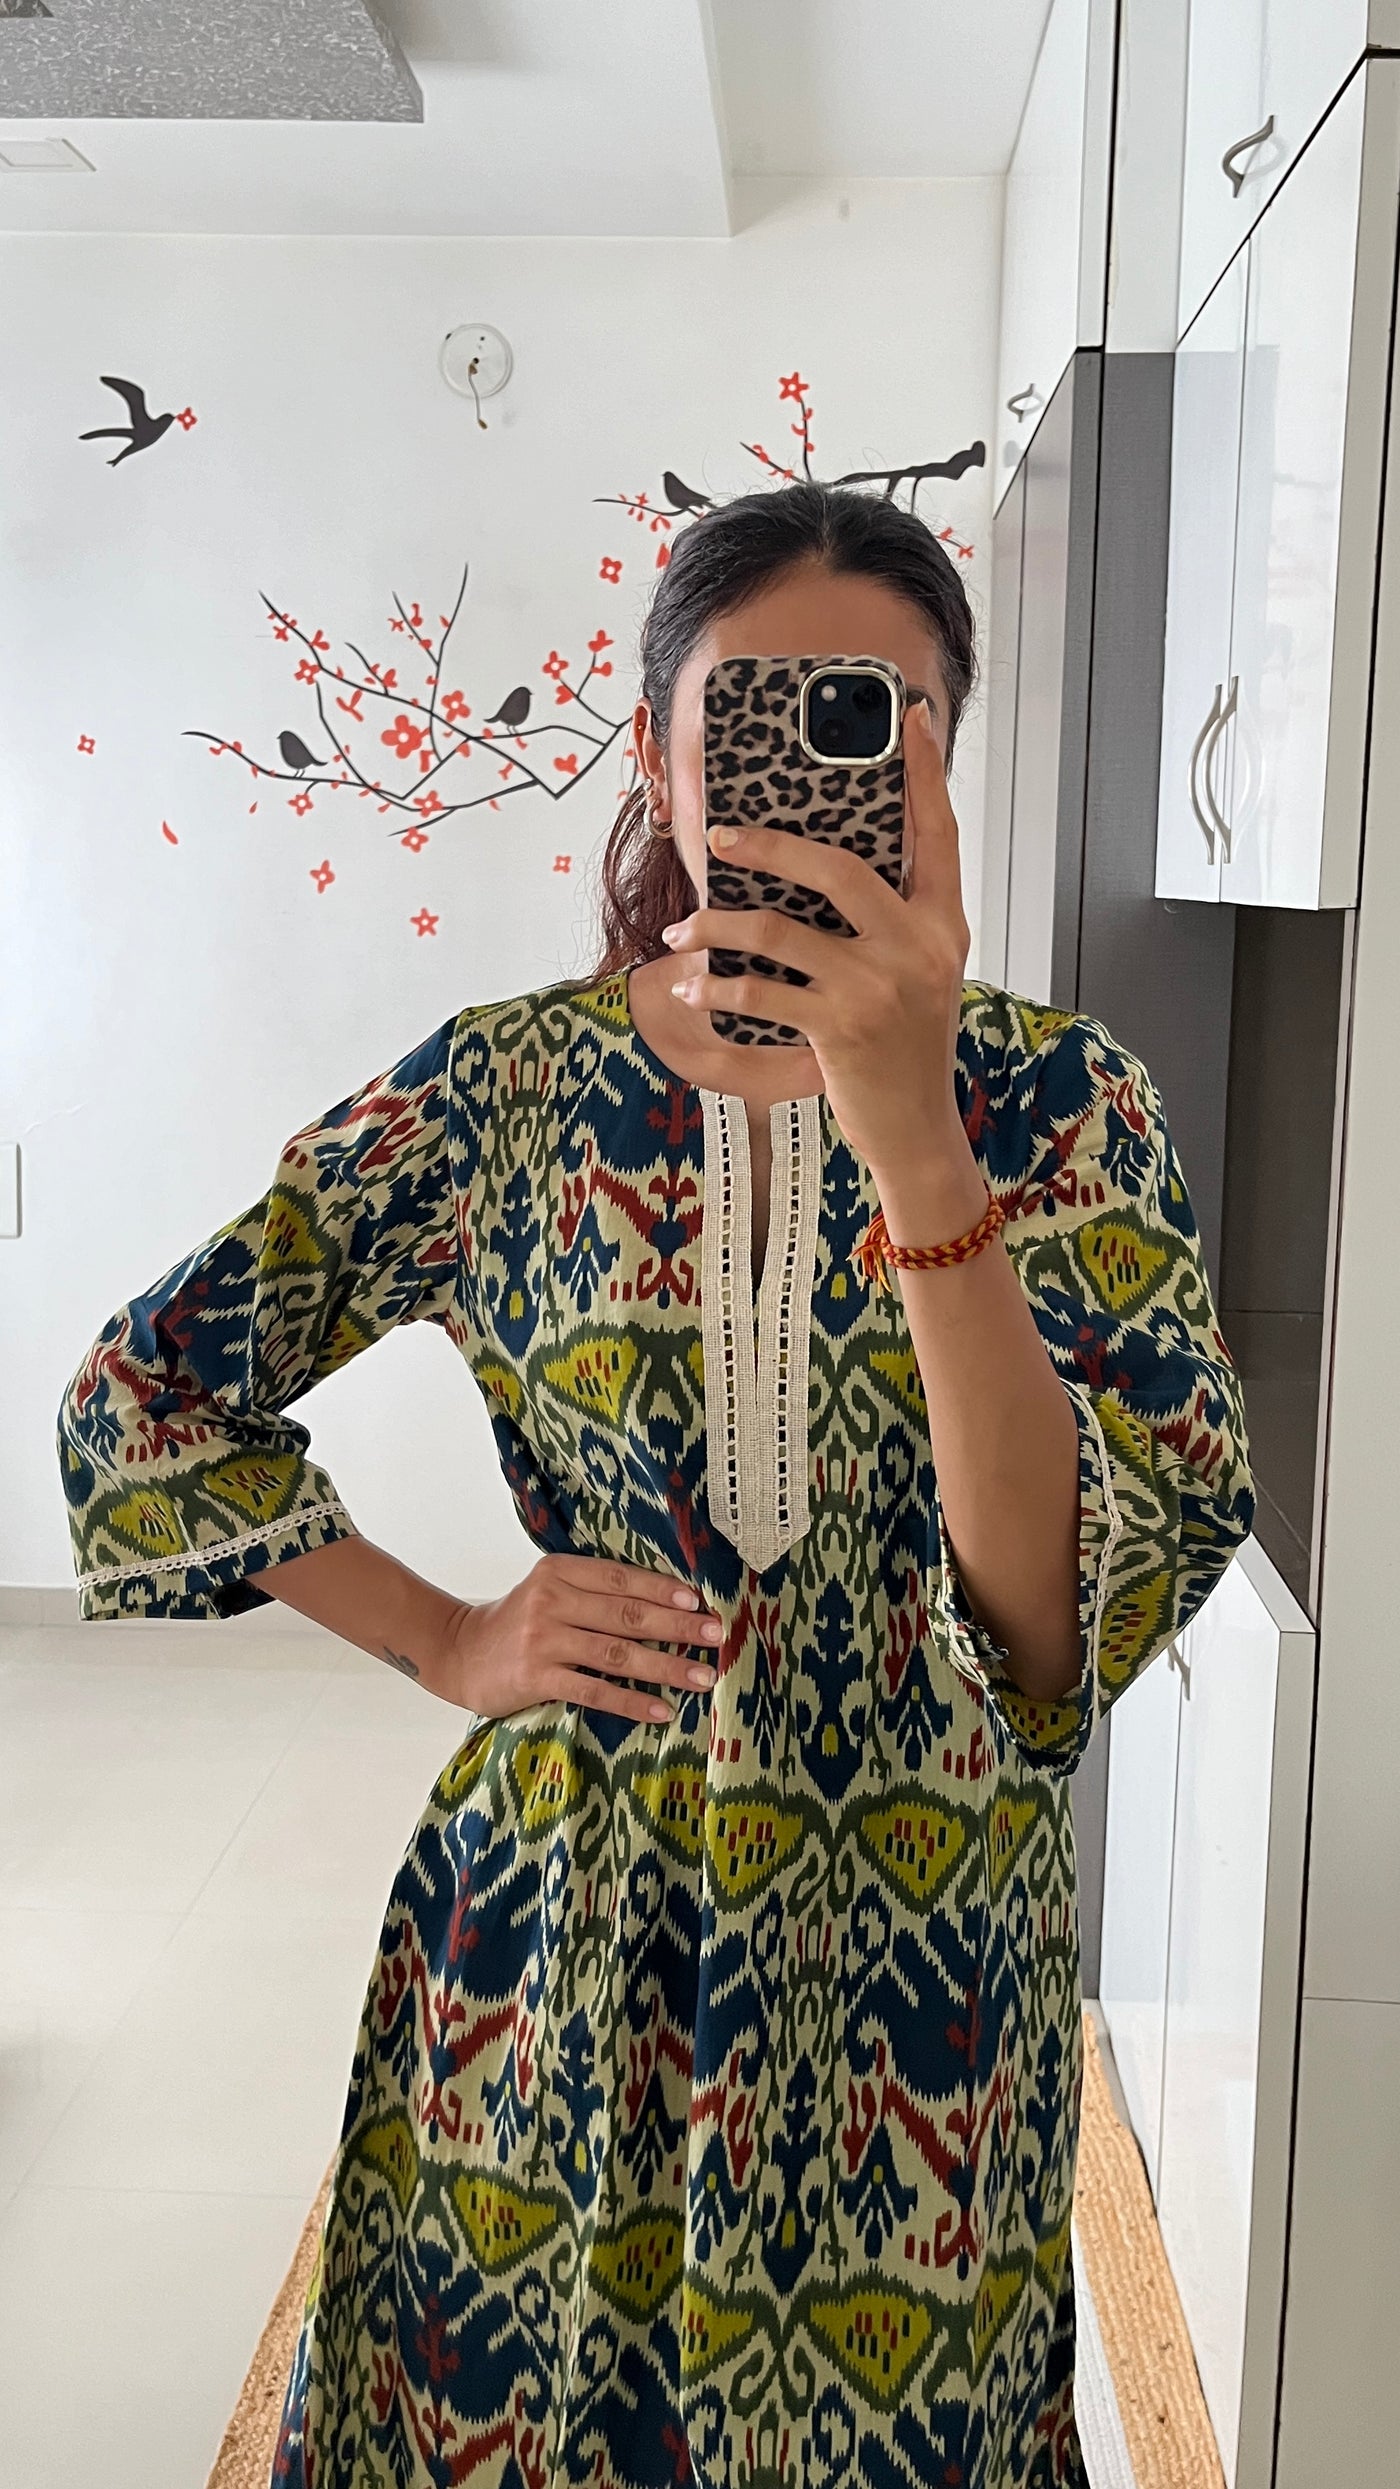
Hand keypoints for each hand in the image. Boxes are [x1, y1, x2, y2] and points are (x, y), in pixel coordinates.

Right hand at [437, 1553, 724, 1726]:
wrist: (458, 1653)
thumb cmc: (516, 1624)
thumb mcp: (549, 1592)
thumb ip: (593, 1593)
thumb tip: (662, 1605)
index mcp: (559, 1571)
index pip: (622, 1578)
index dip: (664, 1590)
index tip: (700, 1602)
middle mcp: (552, 1600)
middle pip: (627, 1614)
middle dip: (677, 1627)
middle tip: (717, 1636)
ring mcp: (543, 1639)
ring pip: (617, 1653)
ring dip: (666, 1666)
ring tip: (702, 1677)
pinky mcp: (537, 1677)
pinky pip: (595, 1691)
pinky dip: (632, 1702)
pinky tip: (661, 1710)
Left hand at [661, 697, 972, 1178]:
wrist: (916, 1129)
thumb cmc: (904, 1045)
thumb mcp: (918, 971)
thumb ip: (891, 919)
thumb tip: (816, 865)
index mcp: (944, 922)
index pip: (938, 831)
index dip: (924, 772)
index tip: (907, 716)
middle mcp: (920, 945)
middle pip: (838, 865)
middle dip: (769, 844)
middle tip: (721, 835)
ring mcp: (881, 986)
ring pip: (783, 929)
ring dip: (721, 925)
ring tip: (686, 929)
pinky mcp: (842, 1026)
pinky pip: (762, 990)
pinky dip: (717, 985)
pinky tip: (691, 984)